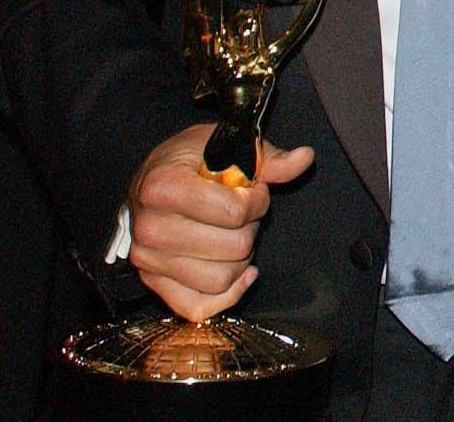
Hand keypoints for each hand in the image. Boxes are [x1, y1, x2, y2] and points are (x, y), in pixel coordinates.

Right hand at [125, 123, 314, 321]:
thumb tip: (304, 158)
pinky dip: (227, 295)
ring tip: (232, 234)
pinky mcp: (153, 284)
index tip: (251, 190)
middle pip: (234, 248)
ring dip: (240, 259)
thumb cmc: (189, 162)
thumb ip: (269, 158)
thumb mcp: (228, 145)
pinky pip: (198, 308)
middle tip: (241, 213)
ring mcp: (148, 261)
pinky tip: (240, 272)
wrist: (150, 185)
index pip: (234, 212)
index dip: (257, 201)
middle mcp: (149, 228)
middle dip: (250, 229)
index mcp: (162, 187)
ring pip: (221, 280)